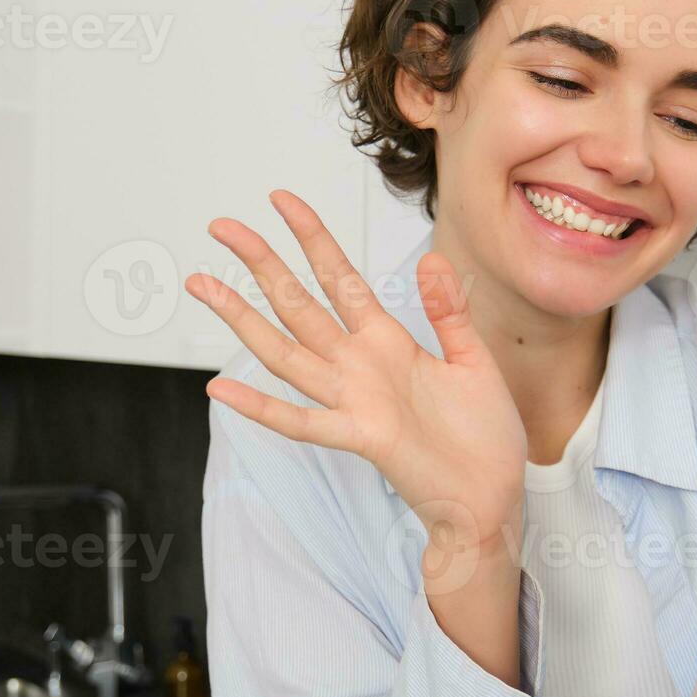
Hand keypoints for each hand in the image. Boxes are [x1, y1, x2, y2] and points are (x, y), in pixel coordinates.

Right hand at [187, 191, 528, 550]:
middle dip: (260, 263)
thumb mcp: (473, 360)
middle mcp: (360, 366)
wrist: (494, 497)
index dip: (311, 237)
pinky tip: (221, 388)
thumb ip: (448, 311)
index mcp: (387, 341)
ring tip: (203, 285)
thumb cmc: (484, 436)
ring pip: (285, 352)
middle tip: (221, 226)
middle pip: (298, 303)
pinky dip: (260, 406)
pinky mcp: (361, 437)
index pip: (339, 276)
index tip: (280, 199)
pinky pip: (301, 421)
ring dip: (242, 318)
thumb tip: (431, 257)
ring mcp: (354, 400)